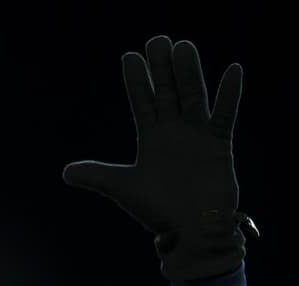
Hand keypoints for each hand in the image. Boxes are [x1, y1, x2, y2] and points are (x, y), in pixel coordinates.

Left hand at [63, 35, 257, 280]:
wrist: (190, 232)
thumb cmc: (158, 212)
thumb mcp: (123, 189)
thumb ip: (97, 176)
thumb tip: (66, 172)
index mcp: (151, 138)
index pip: (142, 101)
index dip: (136, 80)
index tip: (129, 56)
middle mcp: (174, 131)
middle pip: (167, 91)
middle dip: (162, 67)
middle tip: (157, 41)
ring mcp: (197, 136)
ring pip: (193, 96)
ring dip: (189, 73)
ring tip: (183, 46)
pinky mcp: (218, 145)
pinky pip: (224, 116)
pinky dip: (229, 95)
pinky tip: (233, 70)